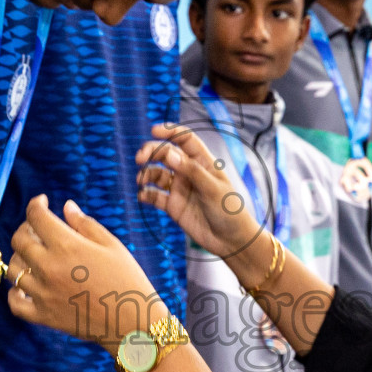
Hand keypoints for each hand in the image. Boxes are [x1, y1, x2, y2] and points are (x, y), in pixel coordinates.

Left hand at [5, 195, 166, 351]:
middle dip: (26, 227)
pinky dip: (15, 292)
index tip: (42, 202)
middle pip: (19, 240)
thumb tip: (66, 206)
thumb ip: (84, 224)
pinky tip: (25, 286)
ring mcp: (43, 294)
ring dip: (20, 257)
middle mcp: (49, 268)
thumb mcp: (111, 245)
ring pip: (13, 269)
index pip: (36, 217)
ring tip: (35, 256)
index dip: (36, 204)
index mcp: (67, 246)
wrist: (133, 322)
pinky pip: (15, 303)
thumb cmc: (127, 279)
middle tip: (38, 228)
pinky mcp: (44, 316)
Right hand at [136, 123, 270, 263]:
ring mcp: (180, 188)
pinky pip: (155, 196)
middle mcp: (189, 172)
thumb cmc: (229, 211)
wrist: (231, 240)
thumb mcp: (213, 188)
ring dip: (146, 174)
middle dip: (151, 152)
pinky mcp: (173, 205)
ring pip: (157, 174)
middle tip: (140, 158)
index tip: (154, 130)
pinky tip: (143, 195)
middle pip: (166, 154)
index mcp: (203, 162)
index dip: (170, 131)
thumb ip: (191, 171)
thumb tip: (170, 154)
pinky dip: (146, 194)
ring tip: (141, 181)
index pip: (185, 139)